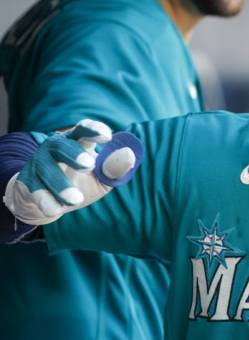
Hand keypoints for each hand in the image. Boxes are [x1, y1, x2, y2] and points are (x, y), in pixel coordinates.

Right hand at [2, 120, 142, 224]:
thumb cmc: (82, 182)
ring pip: (47, 170)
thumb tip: (130, 155)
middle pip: (61, 145)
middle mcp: (54, 148)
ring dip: (61, 184)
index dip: (93, 130)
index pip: (83, 129)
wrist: (49, 201)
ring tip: (77, 199)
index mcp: (76, 141)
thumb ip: (114, 167)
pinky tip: (55, 210)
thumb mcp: (102, 176)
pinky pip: (34, 190)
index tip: (107, 137)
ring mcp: (38, 164)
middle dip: (74, 153)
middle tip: (89, 165)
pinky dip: (45, 200)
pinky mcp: (27, 182)